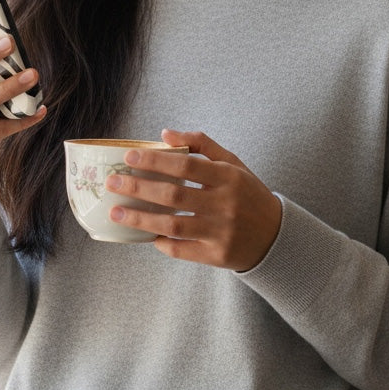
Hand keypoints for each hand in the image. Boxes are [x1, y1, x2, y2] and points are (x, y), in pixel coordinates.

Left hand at [105, 129, 281, 271]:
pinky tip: (145, 236)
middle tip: (112, 183)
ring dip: (140, 219)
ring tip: (116, 213)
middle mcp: (225, 204)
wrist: (275, 236)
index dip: (155, 161)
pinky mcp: (216, 256)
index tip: (128, 157)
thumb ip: (202, 145)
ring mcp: (220, 232)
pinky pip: (181, 250)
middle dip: (138, 188)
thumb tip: (165, 133)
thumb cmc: (247, 194)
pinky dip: (161, 243)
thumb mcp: (233, 164)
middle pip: (174, 196)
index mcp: (228, 178)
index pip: (186, 166)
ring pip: (172, 225)